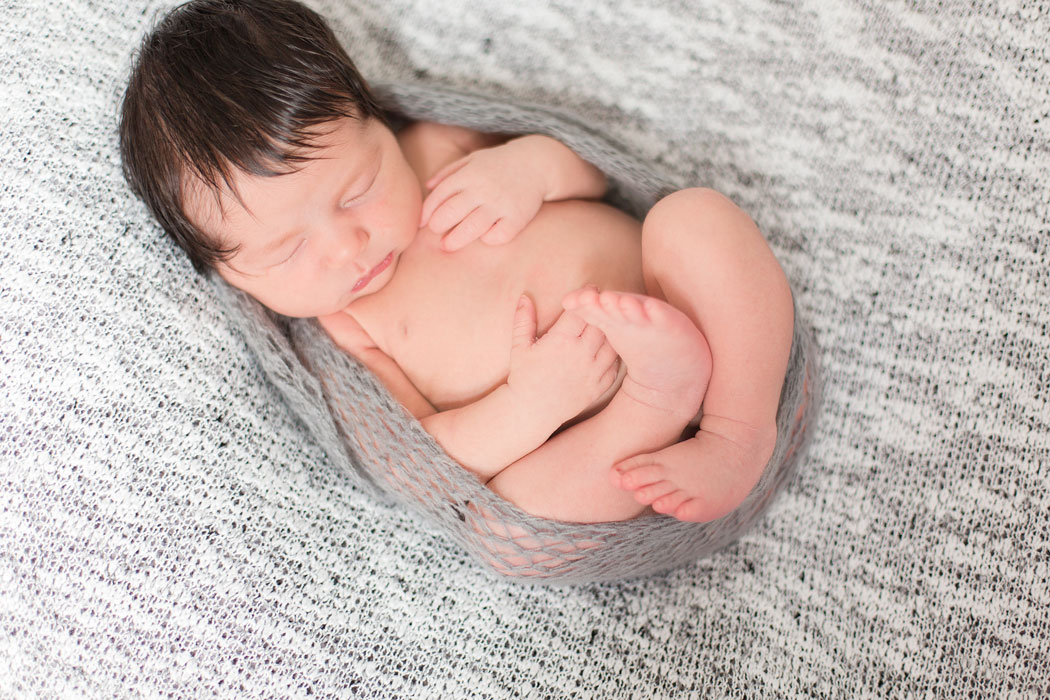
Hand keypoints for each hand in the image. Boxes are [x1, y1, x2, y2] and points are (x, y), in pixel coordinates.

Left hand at [419, 139, 546, 250]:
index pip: (440, 196)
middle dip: (437, 226)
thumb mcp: (474, 159)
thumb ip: (449, 172)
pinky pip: (498, 235)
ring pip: (471, 228)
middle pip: (451, 213)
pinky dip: (489, 239)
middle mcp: (482, 189)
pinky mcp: (517, 218)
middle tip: (436, 233)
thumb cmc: (500, 164)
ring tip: (447, 246)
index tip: (422, 223)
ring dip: (456, 239)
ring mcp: (500, 204)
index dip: (427, 212)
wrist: (537, 163)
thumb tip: (427, 186)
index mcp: (468, 175)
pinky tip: (485, 238)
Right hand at [505, 294, 619, 424]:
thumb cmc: (523, 377)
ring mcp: (592, 372)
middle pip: (601, 325)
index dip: (587, 297)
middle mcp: (580, 355)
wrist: (531, 412)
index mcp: (560, 341)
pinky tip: (610, 347)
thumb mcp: (519, 347)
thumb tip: (524, 296)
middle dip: (603, 312)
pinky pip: (615, 365)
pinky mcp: (599, 387)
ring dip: (612, 333)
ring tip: (609, 324)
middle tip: (602, 304)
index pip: (581, 311)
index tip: (590, 290)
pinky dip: (615, 354)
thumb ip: (523, 320)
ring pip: (613, 344)